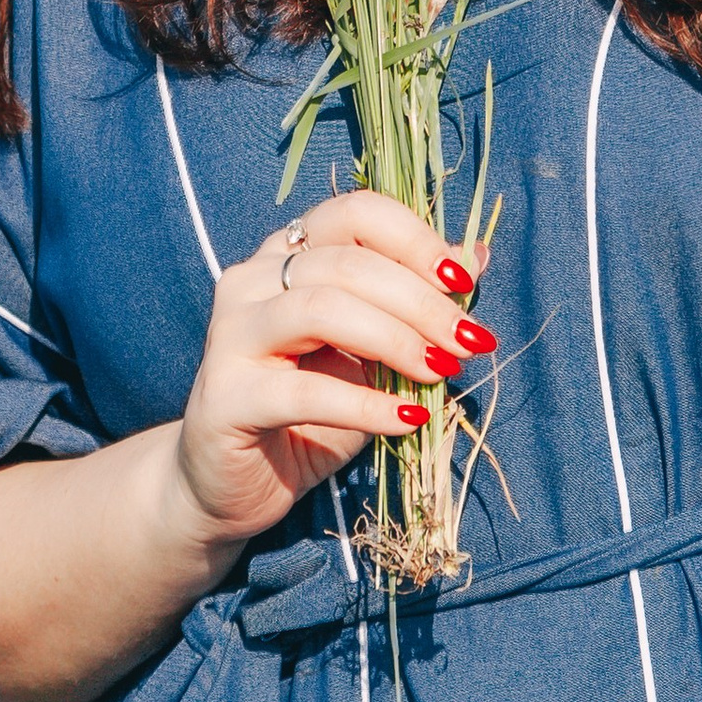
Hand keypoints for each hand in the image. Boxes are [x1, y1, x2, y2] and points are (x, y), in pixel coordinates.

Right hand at [169, 193, 493, 549]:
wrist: (235, 487)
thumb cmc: (310, 414)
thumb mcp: (373, 354)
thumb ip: (414, 303)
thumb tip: (476, 255)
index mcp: (286, 252)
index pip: (354, 214)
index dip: (413, 239)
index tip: (462, 280)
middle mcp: (251, 279)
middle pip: (347, 263)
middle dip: (420, 300)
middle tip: (467, 342)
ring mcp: (230, 334)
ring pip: (323, 308)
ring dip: (396, 340)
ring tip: (441, 372)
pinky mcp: (226, 396)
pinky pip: (306, 390)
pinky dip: (367, 403)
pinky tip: (408, 419)